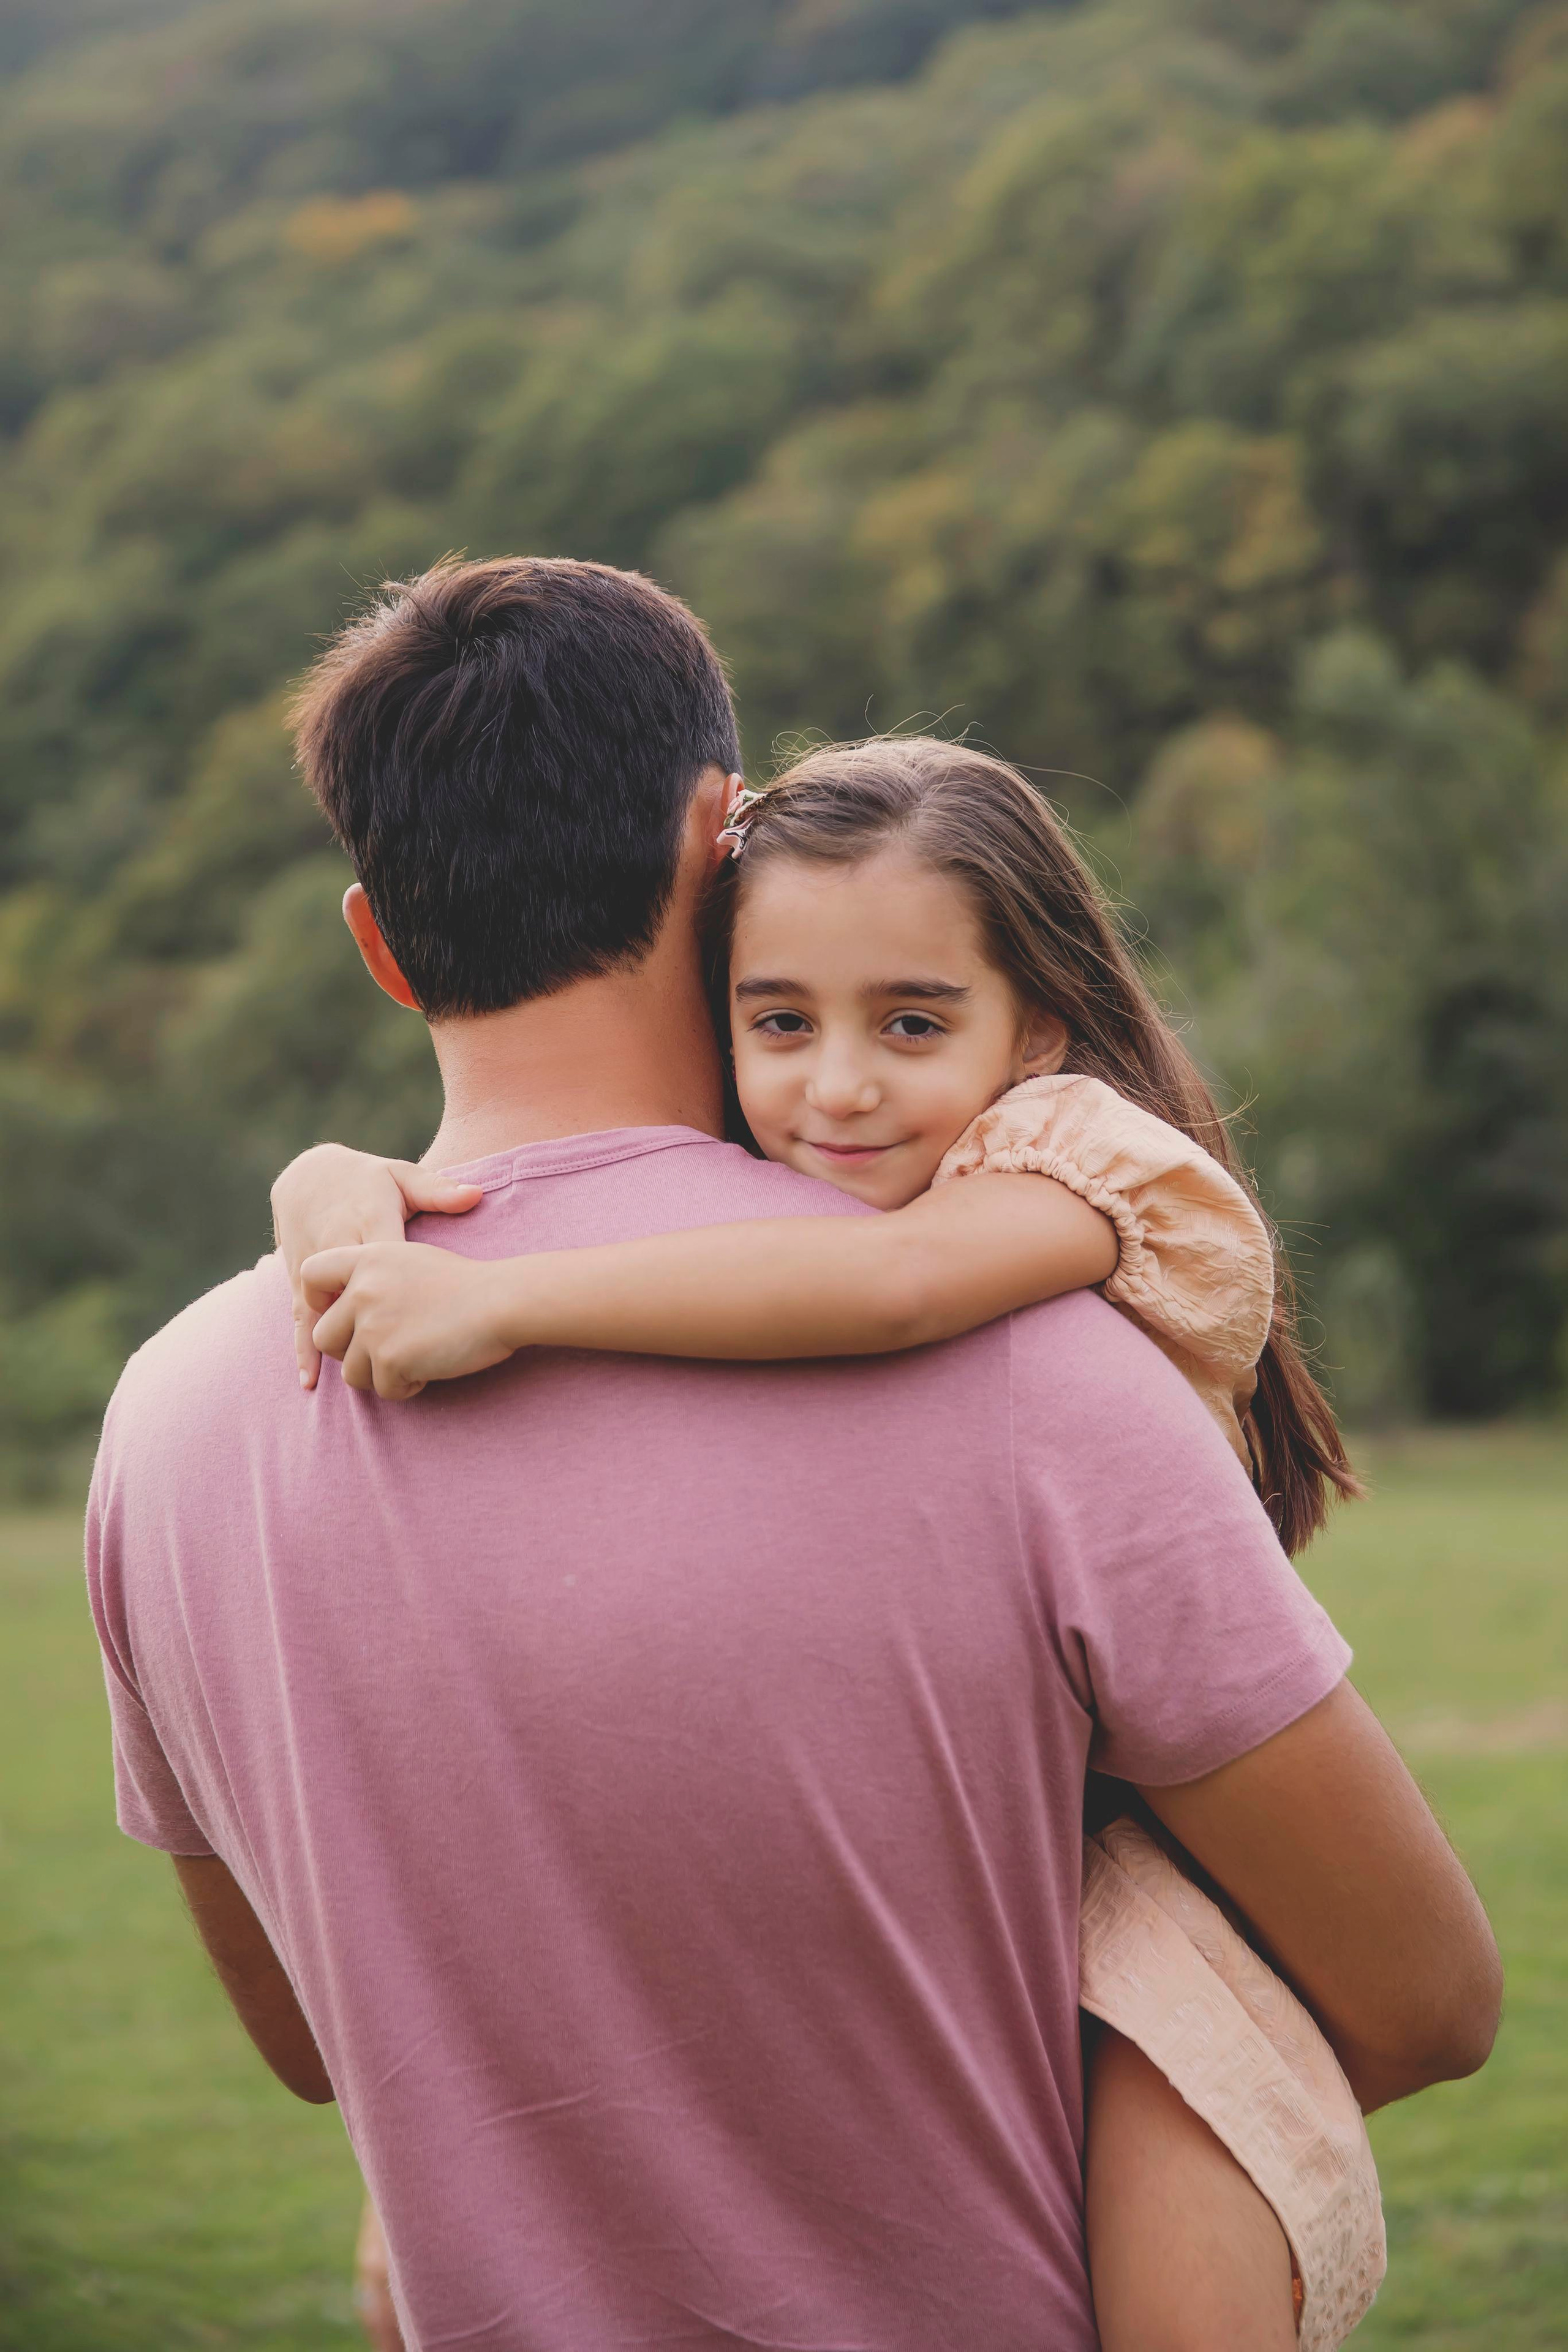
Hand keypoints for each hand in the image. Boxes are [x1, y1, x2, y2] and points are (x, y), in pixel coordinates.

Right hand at [272, 1145, 482, 1387]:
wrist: (307, 1175)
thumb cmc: (366, 1180)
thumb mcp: (401, 1177)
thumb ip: (437, 1191)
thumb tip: (474, 1195)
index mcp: (369, 1222)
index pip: (386, 1257)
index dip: (402, 1291)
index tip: (428, 1319)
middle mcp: (337, 1246)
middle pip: (351, 1292)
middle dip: (370, 1326)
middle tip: (396, 1359)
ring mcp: (312, 1265)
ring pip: (319, 1310)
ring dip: (336, 1346)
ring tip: (354, 1379)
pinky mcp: (297, 1279)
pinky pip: (299, 1317)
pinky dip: (303, 1349)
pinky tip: (310, 1380)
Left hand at [302, 1240, 517, 1399]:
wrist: (500, 1301)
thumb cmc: (466, 1284)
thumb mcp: (412, 1261)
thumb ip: (375, 1278)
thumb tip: (348, 1310)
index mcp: (367, 1259)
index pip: (311, 1274)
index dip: (317, 1300)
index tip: (340, 1314)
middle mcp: (361, 1290)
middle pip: (323, 1337)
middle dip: (350, 1352)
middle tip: (386, 1351)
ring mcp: (372, 1325)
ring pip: (349, 1372)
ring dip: (380, 1375)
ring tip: (415, 1360)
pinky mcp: (388, 1358)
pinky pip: (383, 1389)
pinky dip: (407, 1386)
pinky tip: (431, 1366)